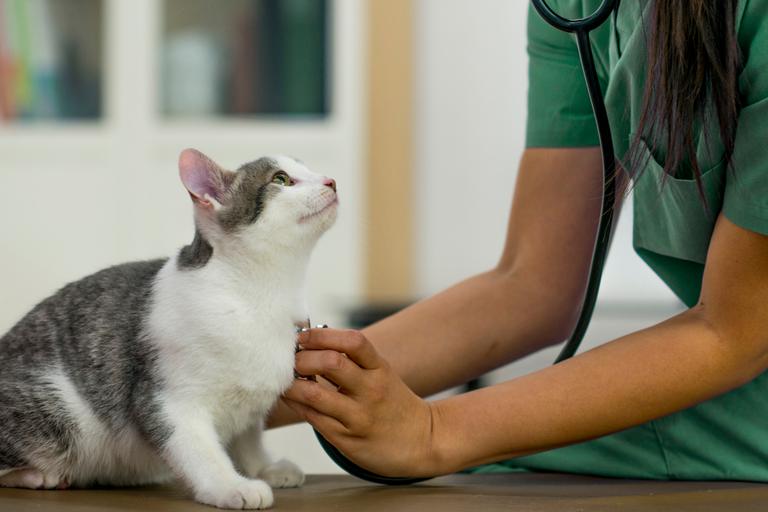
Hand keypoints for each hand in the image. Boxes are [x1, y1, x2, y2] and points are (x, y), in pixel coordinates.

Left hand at [283, 328, 441, 477]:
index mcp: (380, 369)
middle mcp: (371, 390)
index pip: (353, 341)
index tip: (303, 336)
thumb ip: (352, 360)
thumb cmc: (393, 403)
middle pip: (331, 363)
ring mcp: (358, 416)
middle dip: (302, 358)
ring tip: (284, 378)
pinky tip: (290, 396)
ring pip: (314, 394)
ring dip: (291, 383)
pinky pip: (313, 418)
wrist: (423, 441)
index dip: (322, 335)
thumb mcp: (380, 374)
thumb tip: (310, 342)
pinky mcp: (346, 439)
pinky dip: (296, 403)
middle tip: (289, 359)